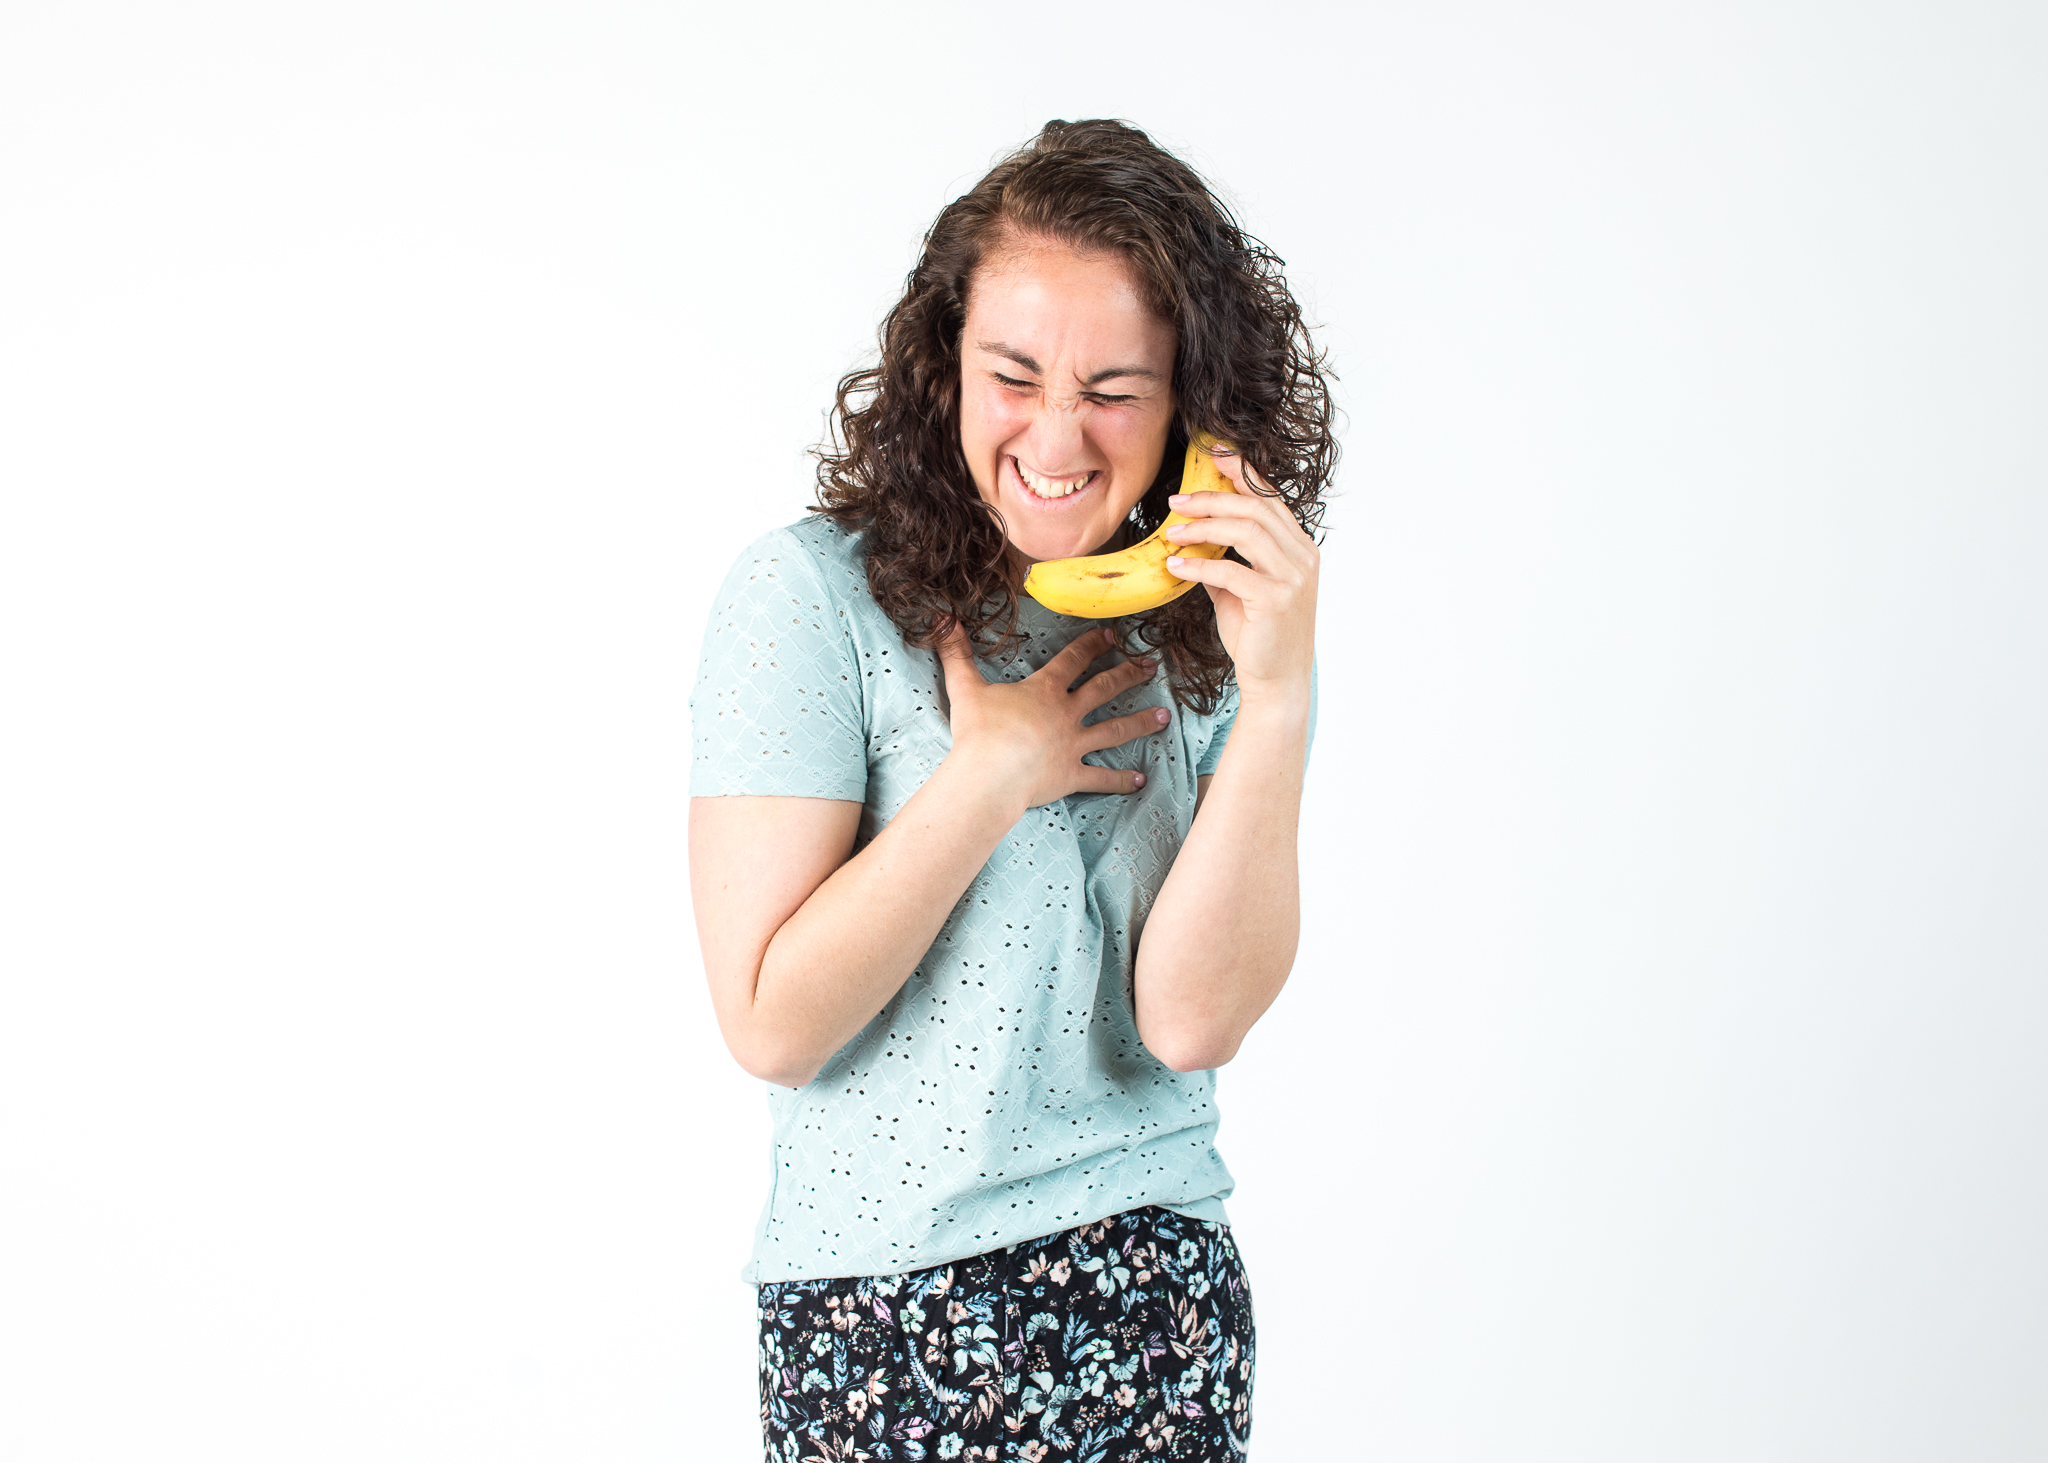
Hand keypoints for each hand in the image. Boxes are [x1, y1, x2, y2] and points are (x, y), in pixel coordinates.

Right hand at [937, 625, 1165, 810]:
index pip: (1074, 660)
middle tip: (1150, 666)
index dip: (1093, 644)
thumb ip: (956, 653)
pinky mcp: (1072, 776)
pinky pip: (1101, 778)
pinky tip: (1141, 780)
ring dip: (1140, 723)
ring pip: (1114, 731)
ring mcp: (1073, 745)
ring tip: (1164, 717)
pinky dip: (1121, 780)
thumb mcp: (964, 687)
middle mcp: (1066, 714)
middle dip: (1128, 674)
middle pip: (1104, 689)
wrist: (988, 776)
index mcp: (1045, 690)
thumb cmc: (978, 732)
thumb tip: (941, 620)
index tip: (1112, 634)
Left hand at [1163, 445, 1318, 697]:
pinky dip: (1199, 564)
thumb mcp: (1239, 591)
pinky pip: (1230, 570)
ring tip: (1171, 532)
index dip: (1242, 473)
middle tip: (1176, 501)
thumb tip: (1193, 539)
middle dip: (1212, 498)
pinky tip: (1176, 564)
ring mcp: (1293, 577)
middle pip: (1256, 508)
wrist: (1276, 681)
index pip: (1270, 499)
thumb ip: (1225, 561)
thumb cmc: (1259, 637)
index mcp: (1299, 549)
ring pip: (1246, 531)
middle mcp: (1303, 557)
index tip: (1213, 455)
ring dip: (1203, 527)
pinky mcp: (1275, 599)